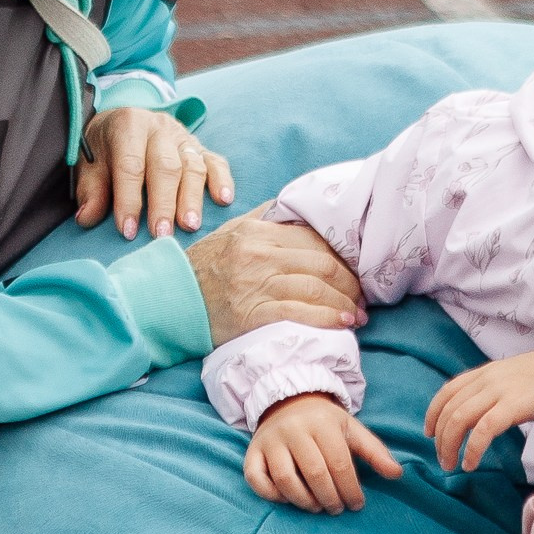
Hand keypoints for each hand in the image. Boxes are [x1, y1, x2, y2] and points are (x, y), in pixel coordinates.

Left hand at [75, 103, 234, 241]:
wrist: (122, 119)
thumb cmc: (105, 147)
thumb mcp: (90, 162)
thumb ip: (91, 189)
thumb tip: (87, 218)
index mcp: (129, 125)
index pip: (130, 165)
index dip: (129, 199)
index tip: (128, 231)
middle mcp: (159, 127)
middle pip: (166, 166)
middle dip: (164, 203)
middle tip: (161, 234)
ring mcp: (183, 136)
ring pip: (192, 165)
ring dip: (192, 198)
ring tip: (190, 226)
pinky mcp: (199, 146)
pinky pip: (215, 161)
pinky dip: (222, 180)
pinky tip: (223, 200)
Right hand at [185, 211, 364, 341]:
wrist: (169, 300)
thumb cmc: (204, 268)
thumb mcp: (231, 232)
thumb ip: (264, 218)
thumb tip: (295, 210)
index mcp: (258, 232)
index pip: (314, 240)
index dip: (342, 258)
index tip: (355, 273)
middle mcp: (259, 254)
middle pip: (321, 264)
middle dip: (350, 283)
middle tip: (364, 298)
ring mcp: (255, 284)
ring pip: (315, 288)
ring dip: (344, 303)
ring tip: (358, 314)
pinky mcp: (251, 313)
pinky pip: (299, 313)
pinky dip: (327, 318)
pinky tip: (342, 323)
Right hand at [244, 393, 403, 513]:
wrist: (287, 402)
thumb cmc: (325, 424)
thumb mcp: (351, 430)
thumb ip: (374, 452)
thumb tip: (397, 474)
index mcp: (322, 422)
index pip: (339, 463)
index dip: (350, 489)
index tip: (357, 504)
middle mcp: (294, 429)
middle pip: (314, 472)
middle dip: (330, 497)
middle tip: (337, 509)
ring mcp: (270, 441)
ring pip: (284, 478)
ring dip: (303, 500)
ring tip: (317, 507)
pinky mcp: (252, 452)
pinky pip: (256, 478)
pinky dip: (271, 495)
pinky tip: (289, 500)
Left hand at [423, 346, 533, 472]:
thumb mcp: (509, 379)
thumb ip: (490, 391)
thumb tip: (475, 414)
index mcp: (483, 373)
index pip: (447, 391)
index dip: (433, 413)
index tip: (428, 432)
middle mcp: (486, 380)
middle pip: (450, 409)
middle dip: (440, 437)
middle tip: (441, 458)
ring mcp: (497, 392)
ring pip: (460, 420)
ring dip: (450, 446)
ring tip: (450, 465)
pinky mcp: (511, 406)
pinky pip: (483, 430)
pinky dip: (472, 449)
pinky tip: (470, 463)